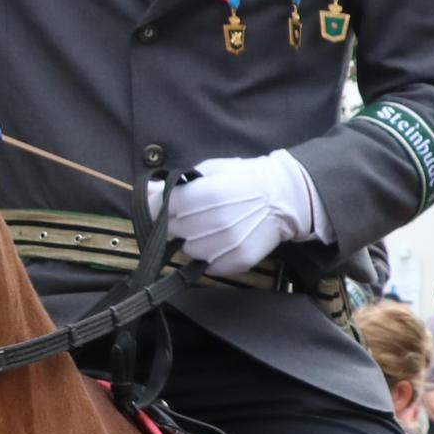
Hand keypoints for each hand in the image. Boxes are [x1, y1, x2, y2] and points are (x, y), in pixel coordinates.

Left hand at [151, 151, 322, 279]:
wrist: (285, 196)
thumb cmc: (246, 177)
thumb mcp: (212, 169)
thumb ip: (178, 182)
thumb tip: (148, 191)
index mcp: (204, 195)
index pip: (160, 208)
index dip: (155, 206)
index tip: (158, 205)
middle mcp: (213, 222)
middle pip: (172, 230)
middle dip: (175, 222)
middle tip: (192, 214)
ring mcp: (226, 244)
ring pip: (188, 250)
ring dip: (193, 240)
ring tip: (209, 227)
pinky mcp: (237, 261)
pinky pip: (209, 265)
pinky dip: (210, 255)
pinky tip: (222, 240)